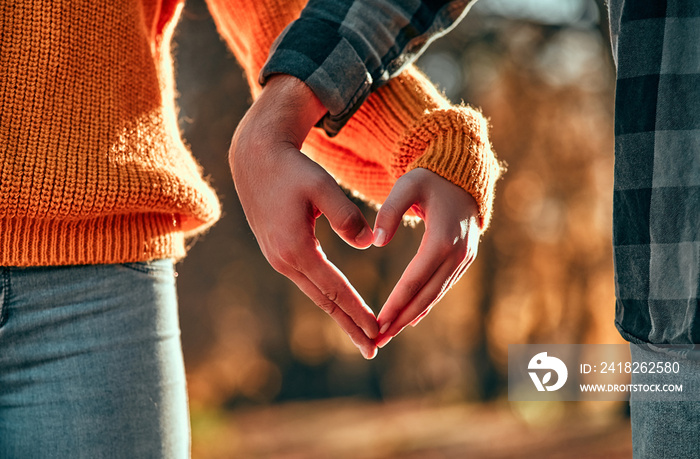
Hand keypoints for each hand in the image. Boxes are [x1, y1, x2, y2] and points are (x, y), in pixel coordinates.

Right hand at [230, 75, 378, 358]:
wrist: (256, 158)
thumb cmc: (292, 169)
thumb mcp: (322, 187)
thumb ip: (347, 216)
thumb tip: (368, 244)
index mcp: (296, 248)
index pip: (335, 289)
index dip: (358, 311)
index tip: (378, 330)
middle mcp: (284, 260)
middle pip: (324, 302)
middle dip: (349, 326)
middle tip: (373, 350)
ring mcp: (278, 258)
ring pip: (316, 294)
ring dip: (339, 315)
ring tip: (361, 334)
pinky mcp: (279, 252)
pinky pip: (308, 282)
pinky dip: (327, 297)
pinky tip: (339, 305)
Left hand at [373, 168, 480, 347]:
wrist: (462, 175)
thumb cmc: (430, 178)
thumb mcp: (407, 185)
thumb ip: (389, 211)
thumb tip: (375, 242)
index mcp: (443, 238)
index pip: (415, 278)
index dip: (396, 303)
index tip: (378, 322)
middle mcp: (458, 253)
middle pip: (426, 295)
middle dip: (401, 320)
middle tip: (377, 340)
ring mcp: (464, 259)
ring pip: (435, 295)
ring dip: (412, 317)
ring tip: (388, 335)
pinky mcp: (464, 260)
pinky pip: (442, 287)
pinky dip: (425, 304)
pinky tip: (410, 319)